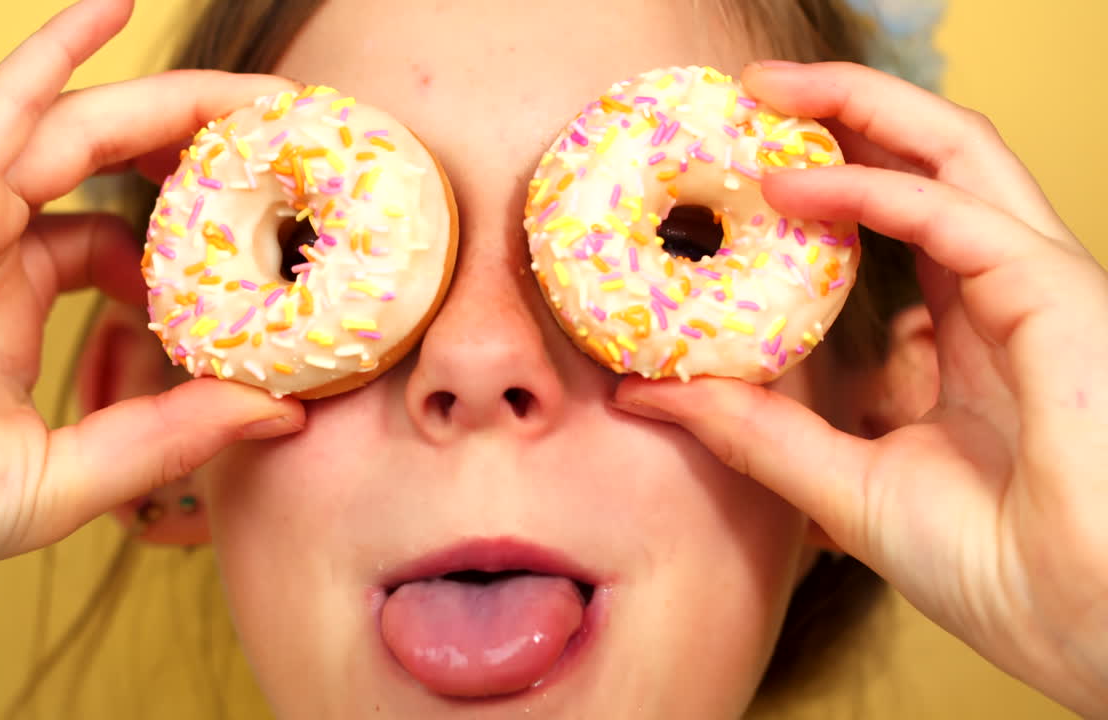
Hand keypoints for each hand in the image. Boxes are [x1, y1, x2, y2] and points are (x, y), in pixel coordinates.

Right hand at [0, 0, 303, 605]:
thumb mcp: (68, 477)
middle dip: (200, 153)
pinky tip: (115, 7)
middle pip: (112, 173)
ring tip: (258, 98)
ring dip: (167, 104)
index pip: (120, 243)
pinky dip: (53, 53)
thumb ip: (168, 437)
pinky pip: (0, 107)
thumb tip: (278, 411)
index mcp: (11, 308)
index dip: (195, 237)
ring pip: (79, 130)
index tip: (275, 246)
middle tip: (284, 148)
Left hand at [614, 61, 1107, 715]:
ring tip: (768, 95)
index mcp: (969, 339)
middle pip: (931, 166)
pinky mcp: (1056, 296)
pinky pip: (956, 214)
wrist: (1085, 633)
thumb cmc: (999, 571)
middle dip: (847, 114)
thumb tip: (646, 391)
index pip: (901, 225)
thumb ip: (754, 430)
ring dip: (862, 111)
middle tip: (755, 95)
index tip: (737, 177)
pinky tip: (790, 186)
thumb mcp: (841, 484)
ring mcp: (1037, 290)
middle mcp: (1004, 299)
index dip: (827, 185)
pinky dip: (870, 189)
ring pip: (957, 155)